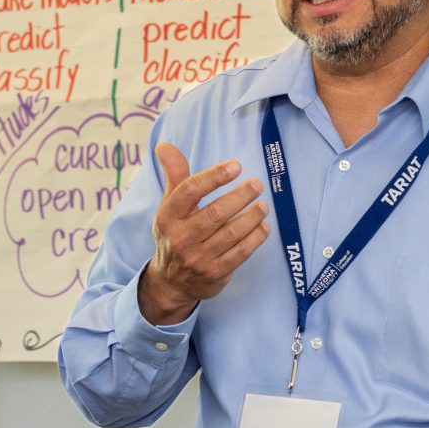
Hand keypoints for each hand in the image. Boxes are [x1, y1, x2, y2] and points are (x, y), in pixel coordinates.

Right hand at [138, 143, 269, 324]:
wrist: (171, 282)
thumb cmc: (175, 233)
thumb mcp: (169, 206)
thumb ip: (174, 175)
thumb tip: (164, 145)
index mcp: (168, 217)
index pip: (190, 191)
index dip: (214, 177)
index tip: (235, 166)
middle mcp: (181, 238)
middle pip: (216, 212)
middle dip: (240, 196)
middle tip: (256, 184)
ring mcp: (198, 258)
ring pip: (232, 233)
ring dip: (252, 216)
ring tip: (263, 205)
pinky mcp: (215, 273)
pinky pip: (241, 252)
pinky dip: (256, 237)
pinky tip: (264, 226)